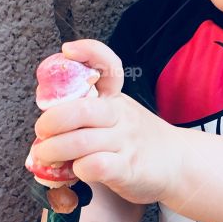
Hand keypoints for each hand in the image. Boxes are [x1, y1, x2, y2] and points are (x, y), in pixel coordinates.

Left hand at [29, 38, 180, 205]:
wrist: (181, 164)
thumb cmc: (139, 142)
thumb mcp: (119, 116)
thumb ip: (89, 113)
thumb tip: (46, 122)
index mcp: (116, 99)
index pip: (108, 67)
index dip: (89, 53)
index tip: (68, 50)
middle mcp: (121, 116)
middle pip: (82, 109)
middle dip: (52, 120)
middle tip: (41, 132)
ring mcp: (126, 142)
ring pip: (82, 141)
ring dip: (54, 149)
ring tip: (45, 155)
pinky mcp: (129, 169)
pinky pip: (97, 165)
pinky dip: (78, 169)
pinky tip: (76, 171)